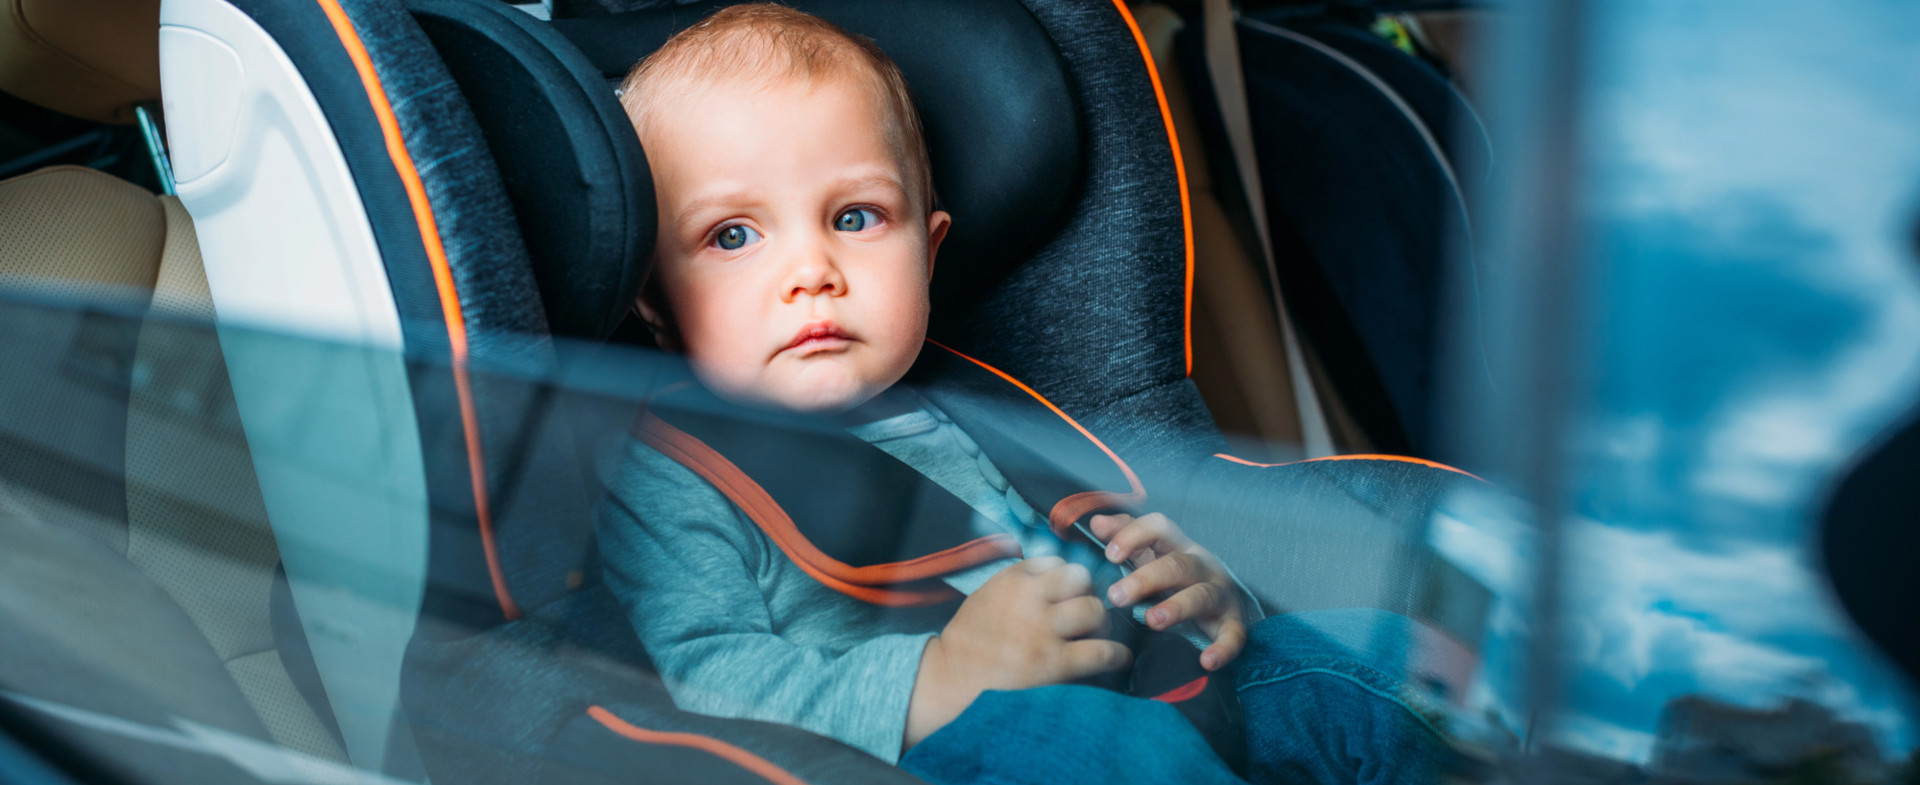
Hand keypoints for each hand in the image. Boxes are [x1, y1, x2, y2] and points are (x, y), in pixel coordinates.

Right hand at [904, 556, 1131, 747]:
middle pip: (1082, 580)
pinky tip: (1119, 659)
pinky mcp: (1055, 663)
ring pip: (1095, 610)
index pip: (1057, 563)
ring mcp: (1043, 630)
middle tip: (1089, 615)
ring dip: (1103, 622)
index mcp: (1013, 580)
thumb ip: (1019, 583)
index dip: (1068, 580)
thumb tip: (1057, 578)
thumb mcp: (988, 596)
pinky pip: (1101, 651)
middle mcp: (1030, 599)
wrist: (952, 681)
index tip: (1071, 593)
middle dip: (1089, 596)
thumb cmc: (970, 641)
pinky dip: (1117, 655)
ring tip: (1100, 635)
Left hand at [1091, 513, 1246, 671]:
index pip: (1159, 528)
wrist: (1220, 601)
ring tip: (1152, 621)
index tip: (1109, 555)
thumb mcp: (1149, 554)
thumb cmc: (1174, 577)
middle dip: (1145, 579)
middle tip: (1116, 596)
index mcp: (1178, 546)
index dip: (1135, 536)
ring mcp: (1219, 593)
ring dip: (1177, 608)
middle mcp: (1201, 566)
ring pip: (1201, 596)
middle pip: (1176, 565)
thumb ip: (1123, 536)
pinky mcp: (1232, 622)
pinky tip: (1207, 662)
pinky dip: (1223, 648)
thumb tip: (1096, 522)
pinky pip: (1233, 635)